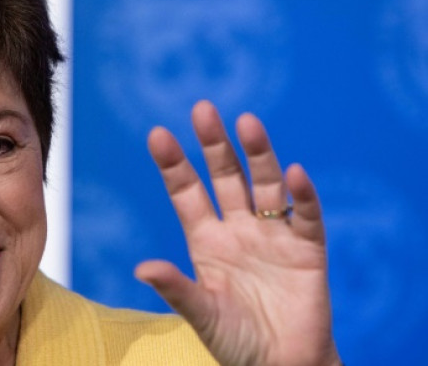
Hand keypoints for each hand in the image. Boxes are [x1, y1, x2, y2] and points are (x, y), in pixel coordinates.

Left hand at [135, 100, 340, 365]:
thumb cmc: (236, 341)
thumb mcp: (201, 314)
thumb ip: (176, 289)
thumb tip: (141, 267)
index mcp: (207, 239)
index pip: (186, 192)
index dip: (173, 164)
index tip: (157, 134)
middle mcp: (239, 228)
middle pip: (225, 176)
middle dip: (214, 145)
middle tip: (202, 109)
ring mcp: (273, 235)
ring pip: (265, 185)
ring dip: (258, 155)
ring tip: (247, 122)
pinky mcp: (308, 250)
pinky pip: (306, 216)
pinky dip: (302, 196)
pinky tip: (295, 173)